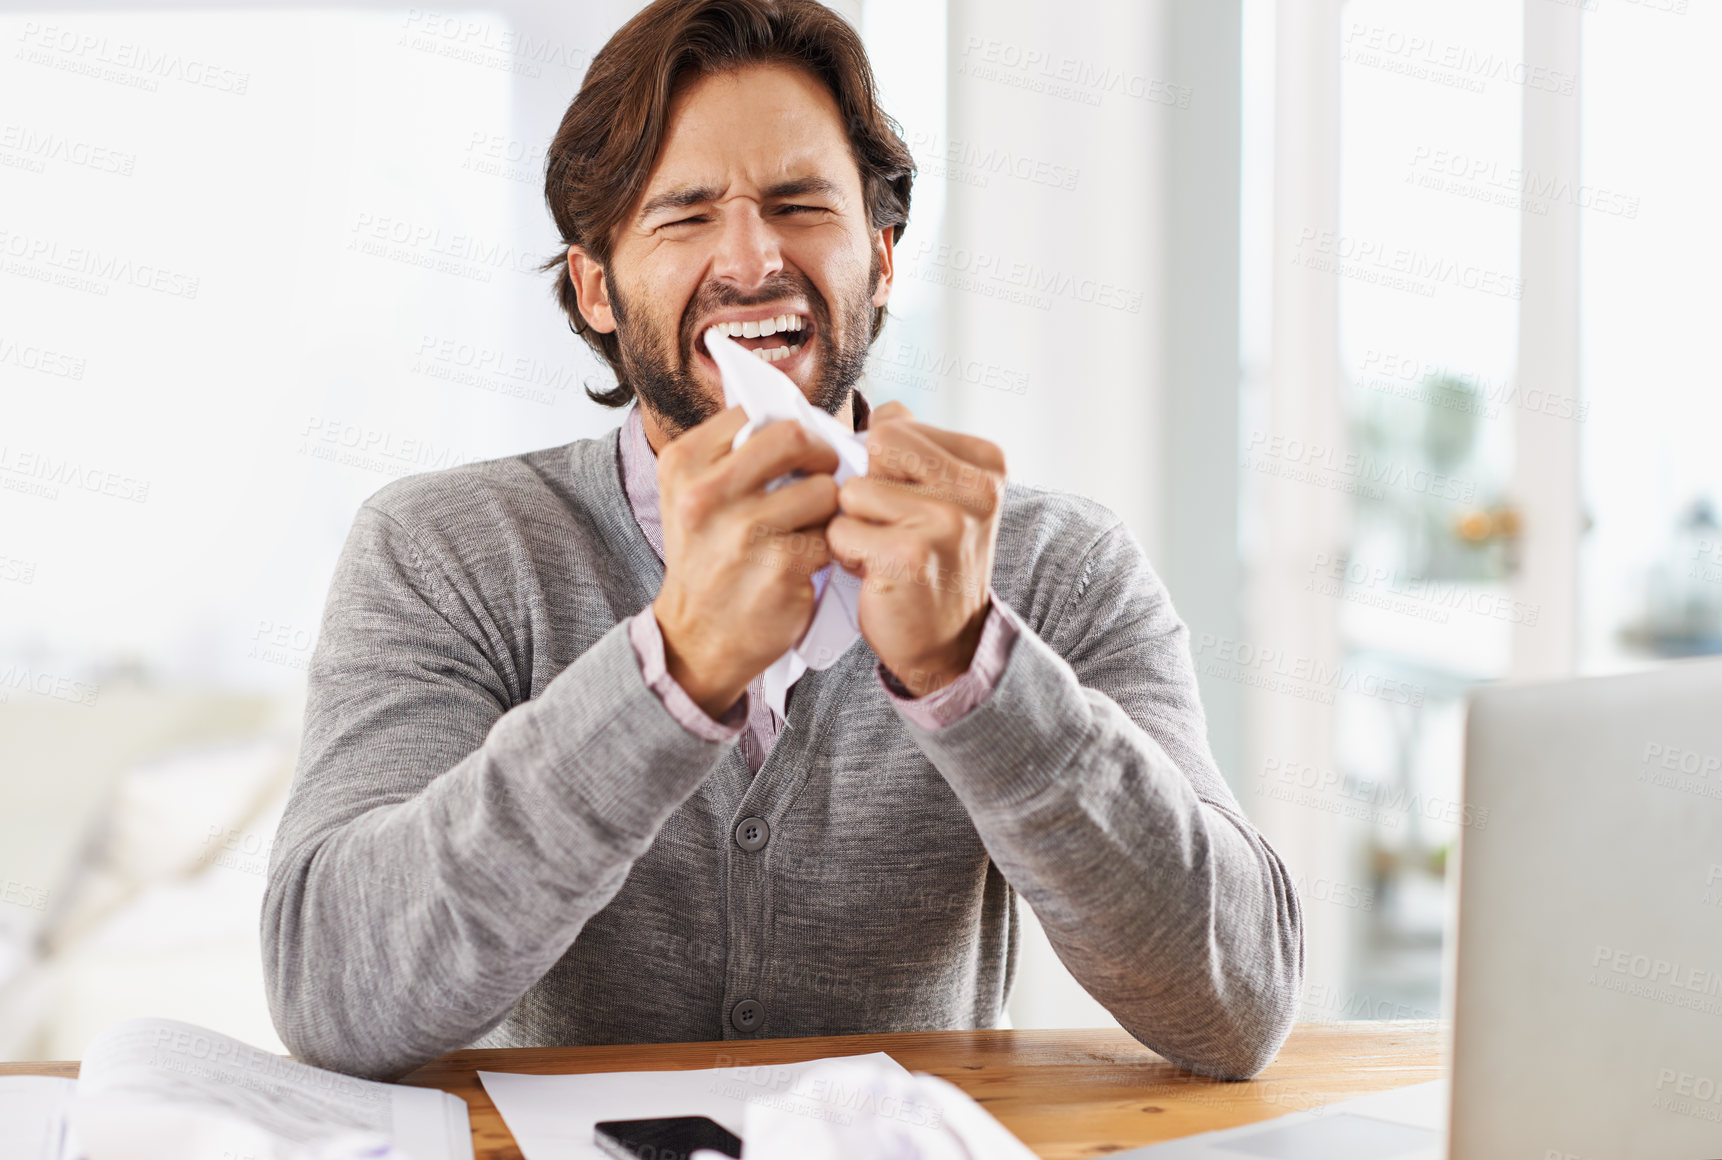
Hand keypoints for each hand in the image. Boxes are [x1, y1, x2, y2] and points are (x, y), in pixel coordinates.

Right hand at [652, 407, 841, 717]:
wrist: (695, 638)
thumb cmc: (705, 562)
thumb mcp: (691, 498)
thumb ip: (728, 455)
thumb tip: (792, 416)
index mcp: (682, 463)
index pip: (755, 413)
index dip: (787, 428)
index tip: (797, 451)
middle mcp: (706, 493)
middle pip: (795, 437)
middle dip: (820, 455)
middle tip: (823, 474)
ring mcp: (744, 531)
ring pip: (823, 489)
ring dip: (828, 508)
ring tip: (812, 527)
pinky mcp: (780, 566)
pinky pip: (831, 536)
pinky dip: (829, 548)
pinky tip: (809, 561)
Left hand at [826, 401, 1005, 696]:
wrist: (950, 642)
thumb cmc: (931, 559)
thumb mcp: (940, 493)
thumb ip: (913, 446)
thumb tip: (874, 409)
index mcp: (987, 461)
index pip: (895, 423)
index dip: (883, 465)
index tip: (908, 503)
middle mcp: (977, 487)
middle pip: (875, 447)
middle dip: (867, 486)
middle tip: (890, 526)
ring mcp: (947, 521)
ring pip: (852, 490)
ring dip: (853, 524)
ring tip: (884, 551)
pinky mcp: (911, 555)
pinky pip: (840, 530)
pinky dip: (845, 554)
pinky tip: (876, 573)